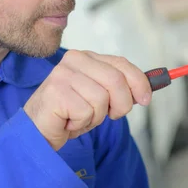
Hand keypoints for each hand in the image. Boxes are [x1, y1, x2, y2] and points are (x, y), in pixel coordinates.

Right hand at [23, 50, 151, 150]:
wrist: (39, 130)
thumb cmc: (69, 113)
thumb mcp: (99, 97)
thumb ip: (119, 88)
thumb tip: (148, 89)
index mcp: (86, 57)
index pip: (121, 64)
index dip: (139, 82)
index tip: (145, 99)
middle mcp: (74, 59)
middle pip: (116, 81)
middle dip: (120, 105)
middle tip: (109, 115)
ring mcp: (63, 74)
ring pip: (102, 99)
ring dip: (95, 117)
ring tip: (79, 116)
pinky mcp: (56, 91)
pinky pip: (86, 112)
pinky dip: (81, 123)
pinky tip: (68, 120)